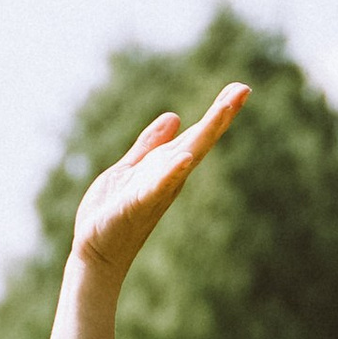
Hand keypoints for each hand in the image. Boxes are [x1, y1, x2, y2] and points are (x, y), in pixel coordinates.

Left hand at [71, 82, 247, 287]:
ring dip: (204, 135)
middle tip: (243, 90)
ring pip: (185, 158)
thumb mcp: (131, 168)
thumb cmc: (112, 213)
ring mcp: (156, 190)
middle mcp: (168, 177)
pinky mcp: (137, 204)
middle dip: (220, 116)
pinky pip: (157, 186)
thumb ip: (150, 145)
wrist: (94, 250)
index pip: (197, 134)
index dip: (218, 112)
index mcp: (166, 166)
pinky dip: (171, 172)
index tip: (240, 88)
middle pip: (199, 141)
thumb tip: (174, 117)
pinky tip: (184, 158)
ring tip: (223, 109)